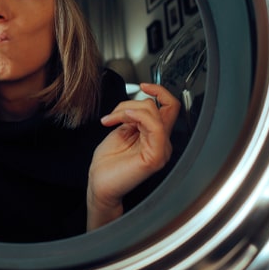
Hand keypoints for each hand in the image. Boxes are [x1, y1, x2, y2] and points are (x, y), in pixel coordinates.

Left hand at [87, 83, 178, 229]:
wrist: (99, 184)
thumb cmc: (108, 163)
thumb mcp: (121, 130)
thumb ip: (134, 117)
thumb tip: (139, 104)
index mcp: (155, 135)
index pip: (169, 107)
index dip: (159, 91)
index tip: (143, 85)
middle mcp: (161, 142)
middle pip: (158, 106)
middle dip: (131, 102)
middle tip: (112, 115)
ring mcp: (161, 150)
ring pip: (154, 113)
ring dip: (128, 110)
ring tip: (111, 120)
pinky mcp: (156, 157)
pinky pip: (155, 128)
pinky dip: (139, 116)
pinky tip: (124, 118)